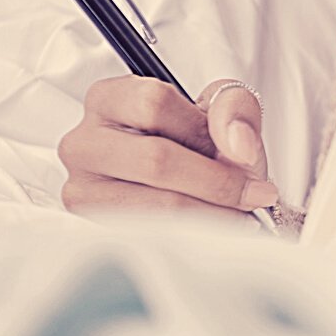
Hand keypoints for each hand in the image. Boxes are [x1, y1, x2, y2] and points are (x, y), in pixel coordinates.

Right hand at [58, 76, 277, 223]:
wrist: (189, 183)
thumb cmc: (197, 141)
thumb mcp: (221, 108)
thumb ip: (234, 109)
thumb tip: (238, 146)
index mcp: (109, 98)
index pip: (154, 104)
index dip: (204, 130)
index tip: (244, 156)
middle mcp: (84, 143)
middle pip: (154, 159)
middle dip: (215, 181)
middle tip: (255, 195)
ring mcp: (81, 190)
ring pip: (152, 205)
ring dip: (208, 214)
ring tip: (241, 215)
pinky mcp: (90, 229)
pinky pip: (145, 237)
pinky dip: (189, 236)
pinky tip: (214, 229)